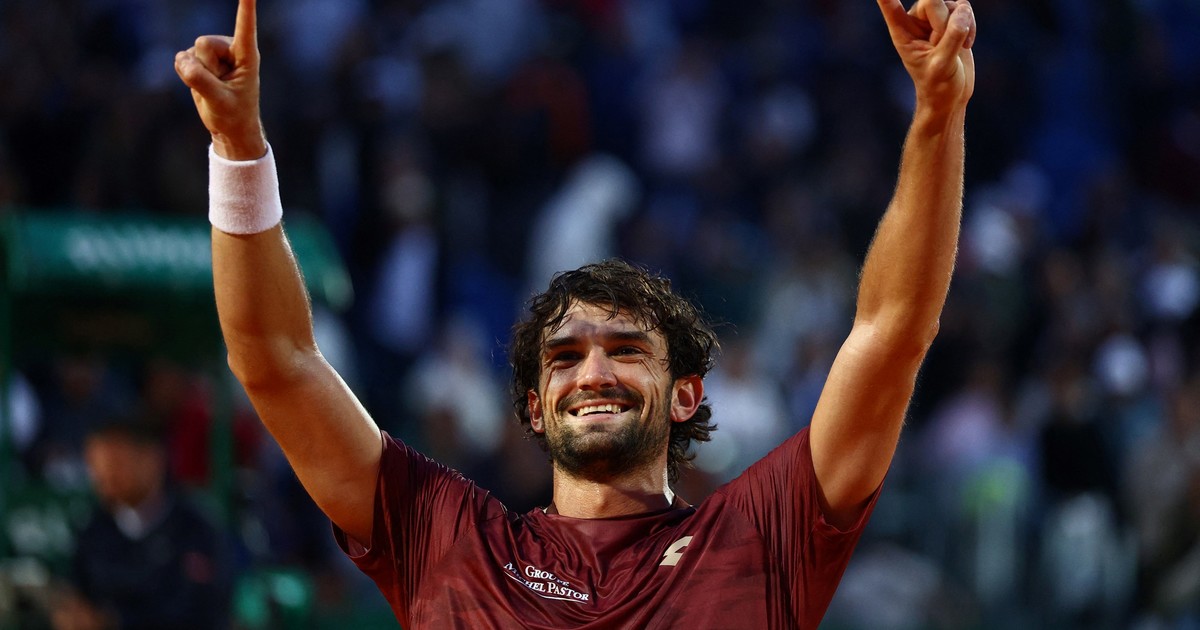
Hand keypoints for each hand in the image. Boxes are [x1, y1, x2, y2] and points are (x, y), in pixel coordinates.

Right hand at [174, 0, 264, 159]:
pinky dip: (186, 76)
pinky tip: (201, 84)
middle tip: (219, 85)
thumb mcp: (220, 101)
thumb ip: (202, 82)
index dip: (245, 7)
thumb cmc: (233, 114)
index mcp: (247, 55)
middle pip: (204, 44)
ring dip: (195, 74)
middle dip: (205, 68)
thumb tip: (182, 60)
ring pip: (190, 52)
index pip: (245, 27)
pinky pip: (180, 60)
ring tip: (213, 86)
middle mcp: (229, 48)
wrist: (228, 126)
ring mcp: (212, 52)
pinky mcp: (197, 58)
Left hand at [877, 0, 975, 114]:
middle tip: (944, 45)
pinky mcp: (953, 20)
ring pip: (952, 4)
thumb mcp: (942, 64)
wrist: (951, 94)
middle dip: (944, 21)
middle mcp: (916, 22)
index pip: (891, 7)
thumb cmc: (938, 85)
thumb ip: (951, 37)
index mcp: (902, 33)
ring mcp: (935, 19)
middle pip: (932, 0)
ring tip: (955, 48)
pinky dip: (971, 25)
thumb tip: (962, 13)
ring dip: (960, 25)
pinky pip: (965, 8)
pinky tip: (965, 45)